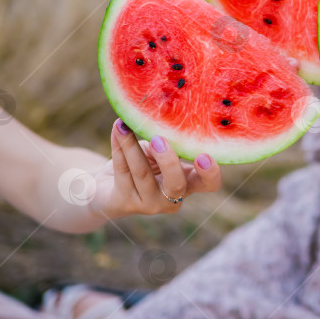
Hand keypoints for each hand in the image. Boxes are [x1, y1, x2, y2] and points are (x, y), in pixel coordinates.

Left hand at [89, 119, 222, 219]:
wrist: (109, 188)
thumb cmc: (142, 164)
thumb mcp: (158, 152)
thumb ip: (166, 140)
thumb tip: (162, 114)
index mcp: (189, 183)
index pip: (210, 184)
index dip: (210, 173)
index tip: (203, 155)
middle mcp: (172, 198)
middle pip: (176, 185)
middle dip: (168, 161)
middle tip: (158, 139)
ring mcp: (149, 204)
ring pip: (142, 174)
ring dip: (133, 146)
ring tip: (125, 125)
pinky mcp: (125, 203)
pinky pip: (122, 171)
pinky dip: (119, 146)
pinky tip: (117, 128)